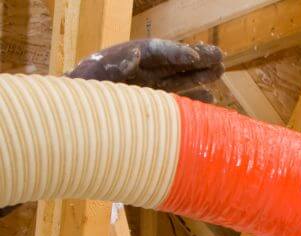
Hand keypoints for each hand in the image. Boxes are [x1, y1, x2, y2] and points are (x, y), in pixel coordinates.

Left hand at [68, 39, 223, 102]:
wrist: (76, 116)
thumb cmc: (83, 95)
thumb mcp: (95, 76)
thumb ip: (117, 66)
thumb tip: (137, 55)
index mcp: (126, 58)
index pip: (156, 51)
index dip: (176, 53)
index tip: (194, 56)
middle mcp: (141, 71)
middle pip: (173, 61)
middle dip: (196, 58)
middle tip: (220, 55)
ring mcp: (149, 88)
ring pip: (179, 78)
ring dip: (200, 75)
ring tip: (221, 70)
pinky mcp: (153, 105)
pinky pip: (177, 99)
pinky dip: (194, 98)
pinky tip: (210, 98)